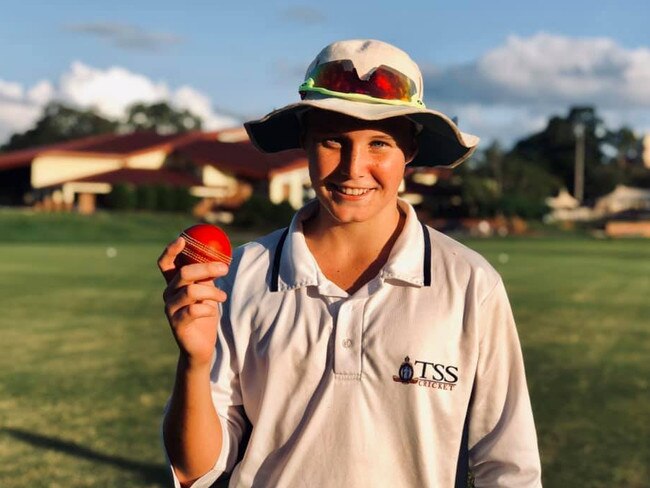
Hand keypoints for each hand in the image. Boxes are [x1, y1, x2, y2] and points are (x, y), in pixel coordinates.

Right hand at [158, 237, 228, 366]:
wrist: (201, 346)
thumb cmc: (204, 315)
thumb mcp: (207, 292)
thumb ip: (207, 276)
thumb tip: (221, 257)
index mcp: (173, 284)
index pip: (165, 263)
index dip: (171, 250)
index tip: (183, 238)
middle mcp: (168, 294)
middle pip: (183, 273)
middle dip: (206, 268)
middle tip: (224, 268)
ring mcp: (170, 309)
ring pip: (190, 292)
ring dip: (212, 292)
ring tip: (223, 297)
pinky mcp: (177, 324)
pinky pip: (193, 310)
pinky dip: (207, 309)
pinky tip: (213, 312)